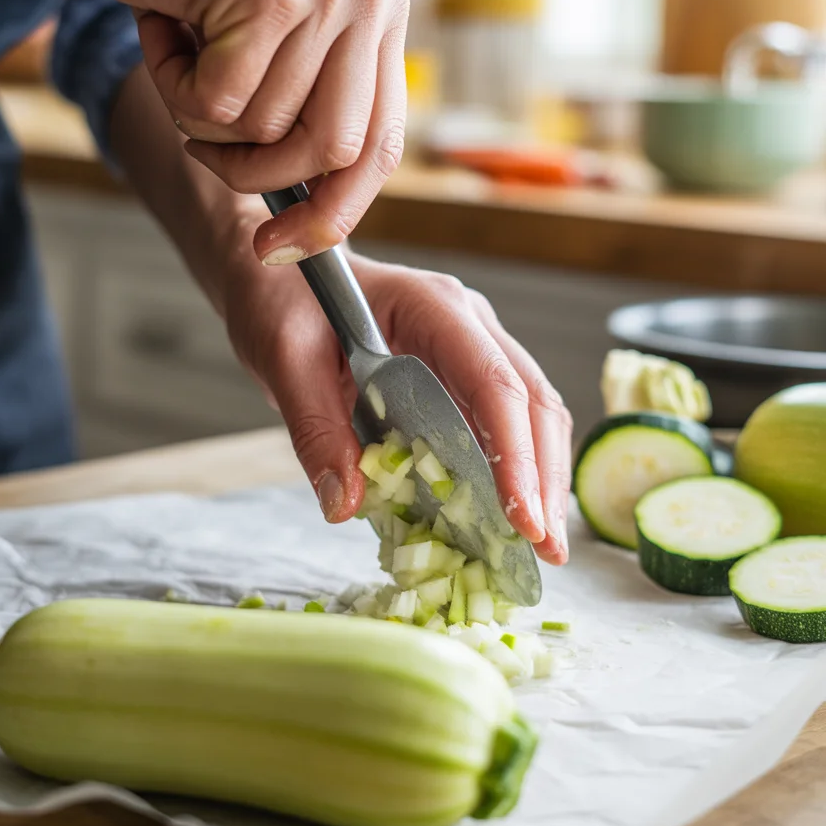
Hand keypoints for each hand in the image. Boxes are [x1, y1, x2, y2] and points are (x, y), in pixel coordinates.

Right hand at [0, 0, 404, 261]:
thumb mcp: (273, 57)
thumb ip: (308, 120)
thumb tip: (316, 232)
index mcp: (382, 19)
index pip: (381, 148)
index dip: (334, 212)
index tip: (284, 247)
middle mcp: (370, 0)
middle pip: (334, 153)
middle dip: (261, 175)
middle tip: (205, 151)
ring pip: (269, 131)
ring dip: (205, 121)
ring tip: (185, 60)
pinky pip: (220, 103)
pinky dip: (176, 89)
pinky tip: (167, 34)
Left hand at [224, 244, 571, 564]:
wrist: (278, 274)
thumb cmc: (282, 300)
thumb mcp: (284, 359)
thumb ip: (314, 430)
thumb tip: (345, 506)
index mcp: (432, 307)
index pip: (493, 383)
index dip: (515, 454)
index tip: (522, 520)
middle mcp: (468, 323)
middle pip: (532, 401)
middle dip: (545, 479)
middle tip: (547, 551)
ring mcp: (472, 346)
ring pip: (532, 413)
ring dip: (541, 480)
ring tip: (542, 547)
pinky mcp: (460, 376)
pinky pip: (501, 424)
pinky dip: (512, 473)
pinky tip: (507, 519)